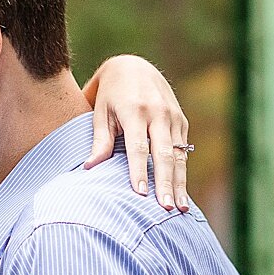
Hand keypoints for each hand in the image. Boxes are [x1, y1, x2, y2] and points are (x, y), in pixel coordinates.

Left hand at [82, 56, 190, 210]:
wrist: (134, 65)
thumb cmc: (110, 93)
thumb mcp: (101, 111)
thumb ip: (100, 140)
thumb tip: (90, 167)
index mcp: (135, 110)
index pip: (138, 146)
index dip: (139, 171)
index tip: (140, 194)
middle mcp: (158, 112)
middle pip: (164, 154)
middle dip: (166, 183)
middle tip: (166, 208)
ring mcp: (173, 116)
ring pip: (179, 155)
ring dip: (180, 183)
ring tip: (181, 208)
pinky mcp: (181, 121)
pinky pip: (184, 150)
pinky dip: (183, 172)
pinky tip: (182, 194)